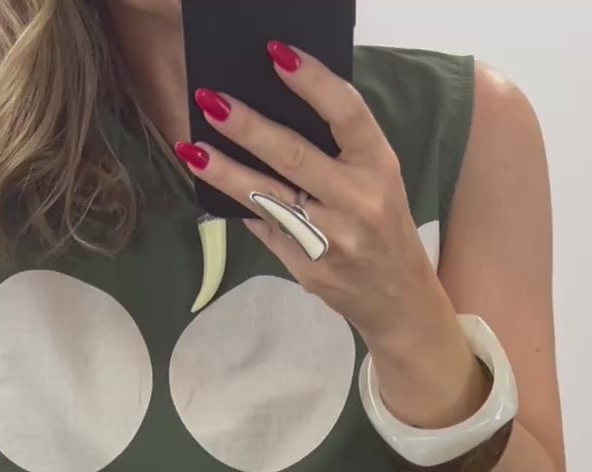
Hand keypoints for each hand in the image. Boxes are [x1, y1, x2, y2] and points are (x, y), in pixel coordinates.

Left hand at [182, 46, 447, 349]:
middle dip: (248, 127)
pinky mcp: (309, 269)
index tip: (277, 55)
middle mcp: (358, 202)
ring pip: (268, 198)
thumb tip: (273, 112)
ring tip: (193, 150)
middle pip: (294, 156)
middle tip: (211, 102)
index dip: (313, 81)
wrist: (397, 297)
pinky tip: (214, 190)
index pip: (346, 114)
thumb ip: (340, 148)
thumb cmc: (382, 224)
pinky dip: (242, 208)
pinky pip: (267, 230)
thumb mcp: (378, 178)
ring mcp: (332, 240)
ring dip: (226, 172)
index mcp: (379, 167)